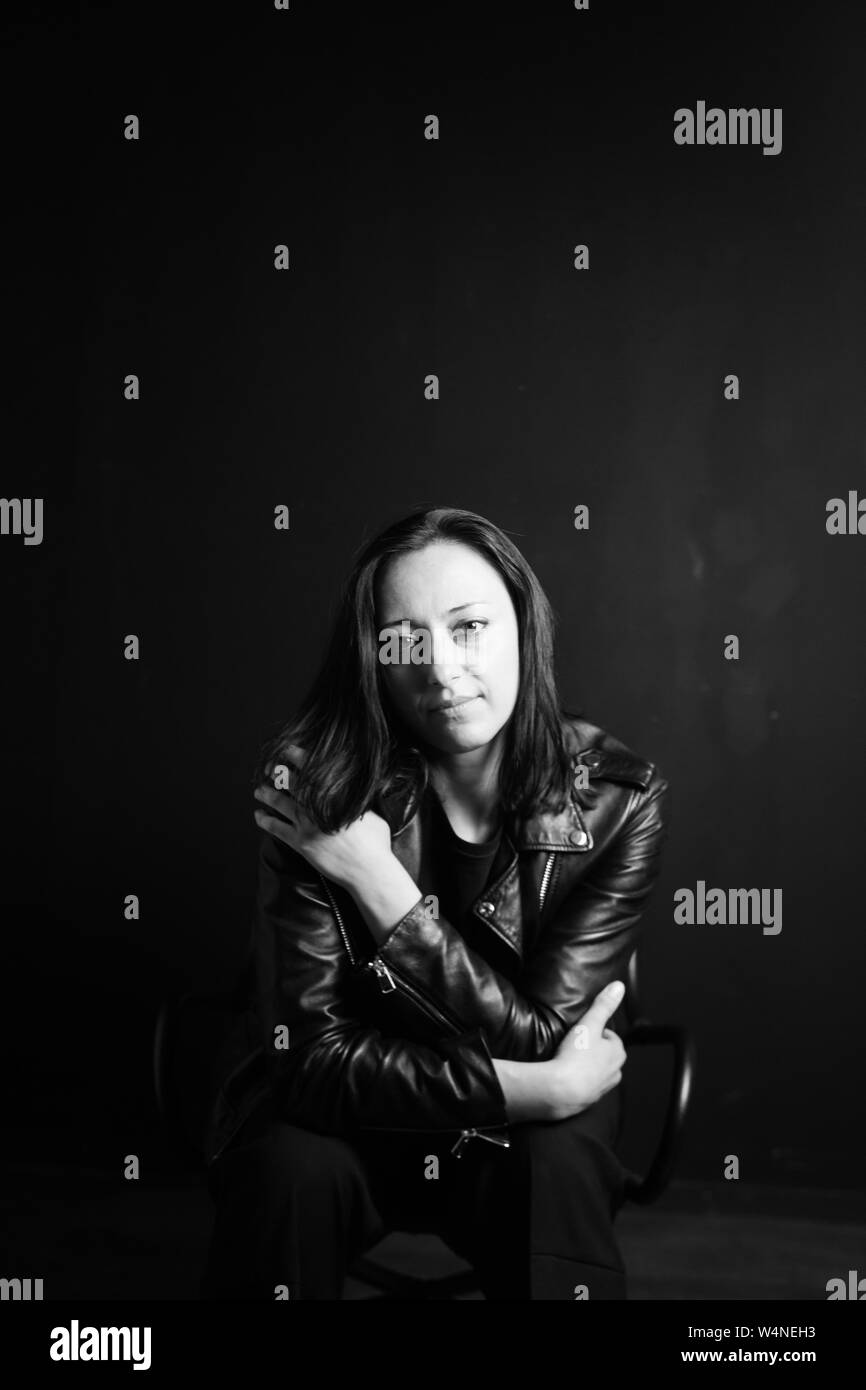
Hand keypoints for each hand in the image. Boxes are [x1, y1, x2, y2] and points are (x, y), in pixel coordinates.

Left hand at [253, 744, 393, 890]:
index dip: (296, 757)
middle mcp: (317, 806)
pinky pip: (277, 829)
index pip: (310, 769)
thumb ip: (355, 799)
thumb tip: (352, 790)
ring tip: (259, 790)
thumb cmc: (375, 842)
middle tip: (269, 768)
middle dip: (277, 772)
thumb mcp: (369, 810)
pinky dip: (266, 821)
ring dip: (266, 794)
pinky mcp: (301, 843)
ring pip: (280, 803)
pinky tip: (259, 815)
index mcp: (335, 794)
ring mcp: (307, 825)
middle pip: (291, 782)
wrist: (368, 870)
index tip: (287, 750)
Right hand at [546, 981, 627, 1119]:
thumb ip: (603, 1005)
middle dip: (593, 1050)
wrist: (560, 1091)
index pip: (611, 1037)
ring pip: (598, 1072)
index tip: (584, 1031)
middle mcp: (615, 1072)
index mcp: (617, 1053)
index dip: (597, 1032)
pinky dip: (579, 1081)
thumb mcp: (589, 1024)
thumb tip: (619, 986)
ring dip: (587, 1067)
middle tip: (575, 1044)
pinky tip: (566, 1076)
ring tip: (570, 1060)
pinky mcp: (589, 1100)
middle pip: (605, 1056)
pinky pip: (586, 1086)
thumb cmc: (576, 1057)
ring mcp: (602, 1088)